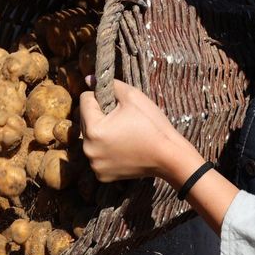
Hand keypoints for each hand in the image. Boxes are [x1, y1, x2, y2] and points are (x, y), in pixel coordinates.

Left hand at [78, 79, 199, 182]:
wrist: (169, 157)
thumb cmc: (152, 124)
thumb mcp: (132, 96)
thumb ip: (109, 85)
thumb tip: (89, 79)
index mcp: (94, 129)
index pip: (84, 100)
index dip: (100, 97)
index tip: (117, 104)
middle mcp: (88, 149)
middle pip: (84, 120)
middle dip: (99, 116)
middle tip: (122, 119)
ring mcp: (94, 164)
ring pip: (89, 138)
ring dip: (100, 133)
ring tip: (123, 133)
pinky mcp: (101, 175)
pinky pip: (97, 155)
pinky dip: (105, 150)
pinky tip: (123, 148)